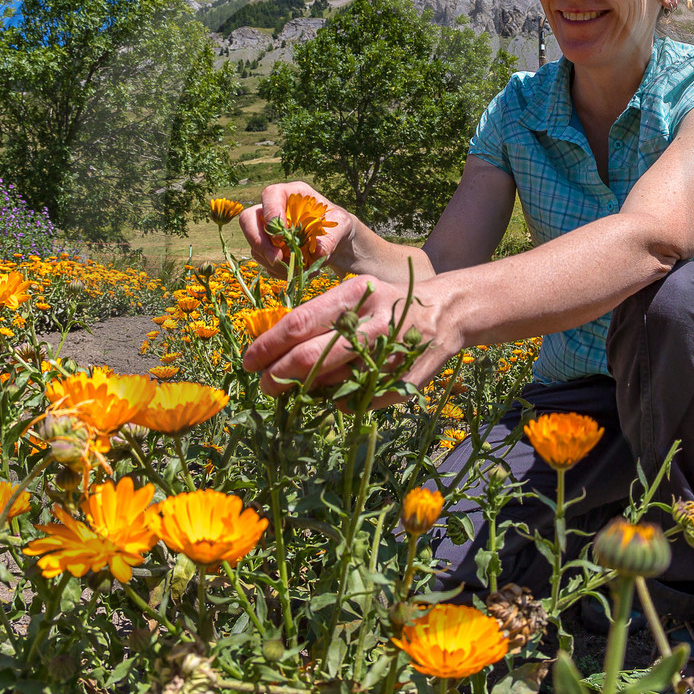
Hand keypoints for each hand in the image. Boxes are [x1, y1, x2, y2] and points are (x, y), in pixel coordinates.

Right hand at [238, 182, 356, 276]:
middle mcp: (273, 209)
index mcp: (291, 194)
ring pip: (255, 245)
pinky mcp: (268, 248)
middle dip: (259, 242)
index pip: (270, 195)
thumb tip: (319, 252)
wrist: (337, 241)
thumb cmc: (338, 225)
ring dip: (272, 262)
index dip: (271, 212)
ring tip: (299, 270)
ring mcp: (267, 230)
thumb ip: (332, 236)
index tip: (281, 235)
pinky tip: (298, 273)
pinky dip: (278, 271)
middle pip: (248, 219)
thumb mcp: (342, 226)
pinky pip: (263, 261)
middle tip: (276, 259)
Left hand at [240, 273, 462, 402]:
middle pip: (309, 357)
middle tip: (264, 385)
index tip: (248, 361)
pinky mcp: (401, 382)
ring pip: (330, 384)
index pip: (298, 324)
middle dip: (277, 376)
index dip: (267, 346)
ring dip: (307, 390)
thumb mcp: (354, 292)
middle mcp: (371, 323)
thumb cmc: (385, 302)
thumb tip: (274, 348)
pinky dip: (338, 401)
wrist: (444, 313)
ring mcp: (388, 355)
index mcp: (354, 295)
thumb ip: (319, 316)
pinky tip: (337, 391)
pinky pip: (355, 401)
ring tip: (299, 388)